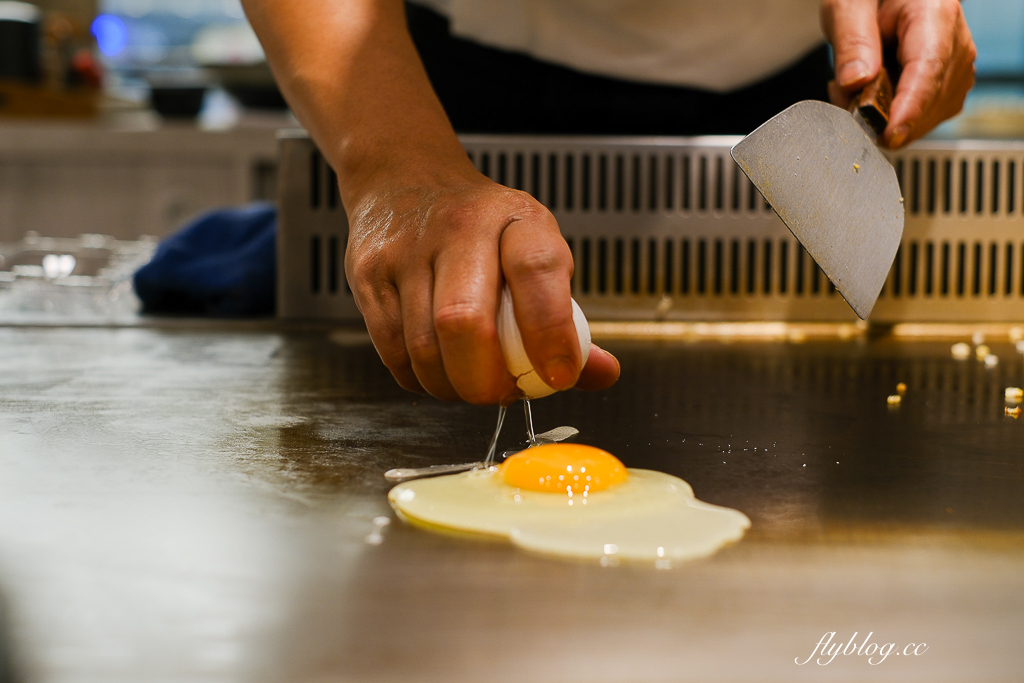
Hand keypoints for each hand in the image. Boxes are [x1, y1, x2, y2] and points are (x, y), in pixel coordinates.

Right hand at [345, 170, 619, 403]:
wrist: (404, 178)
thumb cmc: (483, 227)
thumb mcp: (535, 249)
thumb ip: (568, 317)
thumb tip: (600, 373)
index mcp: (516, 219)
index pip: (536, 271)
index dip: (550, 332)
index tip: (559, 375)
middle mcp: (460, 228)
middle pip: (464, 322)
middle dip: (486, 380)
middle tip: (502, 393)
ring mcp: (406, 250)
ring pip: (423, 348)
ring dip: (452, 387)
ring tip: (472, 383)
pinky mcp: (369, 275)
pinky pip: (393, 353)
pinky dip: (421, 379)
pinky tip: (440, 371)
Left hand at [822, 0, 975, 147]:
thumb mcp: (848, 7)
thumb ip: (852, 42)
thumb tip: (856, 82)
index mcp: (934, 13)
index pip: (927, 69)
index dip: (909, 108)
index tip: (888, 134)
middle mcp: (955, 38)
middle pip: (932, 97)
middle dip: (887, 115)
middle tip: (844, 101)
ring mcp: (957, 62)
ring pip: (932, 113)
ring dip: (890, 117)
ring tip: (855, 92)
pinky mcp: (949, 80)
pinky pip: (927, 114)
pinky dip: (897, 116)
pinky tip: (875, 96)